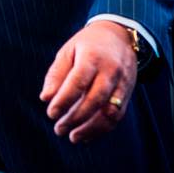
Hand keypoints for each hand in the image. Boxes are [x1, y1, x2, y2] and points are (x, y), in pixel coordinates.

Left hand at [39, 20, 136, 143]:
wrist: (120, 35)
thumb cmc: (88, 44)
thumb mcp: (69, 50)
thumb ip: (56, 73)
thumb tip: (46, 98)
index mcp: (92, 57)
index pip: (77, 82)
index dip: (63, 100)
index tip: (51, 113)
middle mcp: (110, 70)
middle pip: (95, 100)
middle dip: (75, 118)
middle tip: (58, 129)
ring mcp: (122, 83)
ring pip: (110, 112)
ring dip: (90, 128)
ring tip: (73, 137)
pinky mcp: (128, 92)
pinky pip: (117, 115)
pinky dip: (102, 129)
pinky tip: (87, 135)